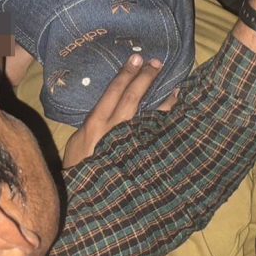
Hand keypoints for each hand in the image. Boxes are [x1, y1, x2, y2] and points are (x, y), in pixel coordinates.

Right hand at [62, 55, 176, 167]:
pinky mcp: (141, 157)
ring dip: (164, 100)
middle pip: (133, 98)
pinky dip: (166, 124)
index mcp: (96, 124)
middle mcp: (114, 131)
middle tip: (158, 63)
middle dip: (146, 78)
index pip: (114, 91)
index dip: (127, 74)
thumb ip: (94, 123)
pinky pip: (156, 136)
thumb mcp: (79, 141)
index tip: (137, 58)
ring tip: (176, 87)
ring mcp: (129, 144)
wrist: (86, 197)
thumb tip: (110, 104)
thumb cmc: (79, 166)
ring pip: (150, 116)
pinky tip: (176, 116)